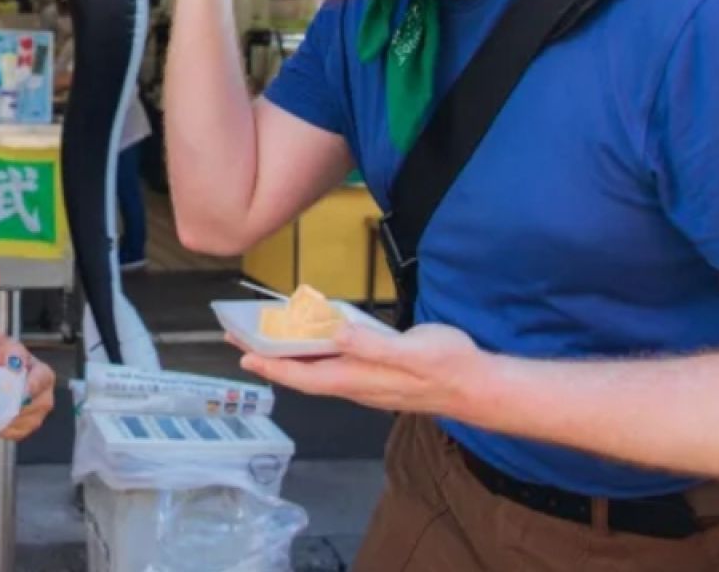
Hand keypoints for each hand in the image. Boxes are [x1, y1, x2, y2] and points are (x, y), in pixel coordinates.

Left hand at [0, 336, 54, 440]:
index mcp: (44, 374)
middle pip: (37, 406)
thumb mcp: (6, 347)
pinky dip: (7, 431)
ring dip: (12, 422)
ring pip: (29, 422)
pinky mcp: (25, 424)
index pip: (42, 381)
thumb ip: (12, 353)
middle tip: (2, 408)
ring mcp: (36, 412)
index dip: (32, 388)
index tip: (20, 393)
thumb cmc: (0, 355)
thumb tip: (14, 364)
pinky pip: (19, 433)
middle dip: (18, 408)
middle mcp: (44, 395)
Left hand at [236, 322, 493, 417]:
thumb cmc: (448, 366)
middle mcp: (356, 383)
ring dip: (289, 354)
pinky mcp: (377, 373)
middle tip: (240, 339)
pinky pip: (334, 364)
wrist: (478, 385)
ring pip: (317, 369)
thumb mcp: (412, 351)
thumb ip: (372, 344)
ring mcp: (366, 380)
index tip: (243, 355)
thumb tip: (334, 333)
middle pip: (303, 373)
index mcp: (358, 378)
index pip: (303, 375)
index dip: (271, 365)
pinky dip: (314, 351)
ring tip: (266, 338)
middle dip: (270, 357)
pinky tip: (312, 339)